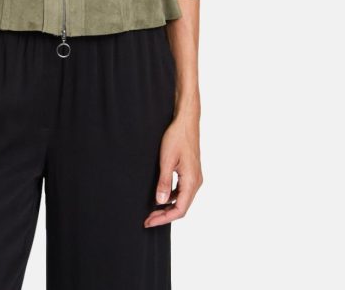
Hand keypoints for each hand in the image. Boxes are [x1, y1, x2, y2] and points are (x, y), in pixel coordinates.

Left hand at [143, 113, 202, 227]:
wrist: (186, 122)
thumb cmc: (177, 137)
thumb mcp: (166, 160)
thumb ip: (164, 182)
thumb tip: (160, 202)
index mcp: (192, 181)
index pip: (180, 210)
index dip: (164, 218)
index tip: (149, 221)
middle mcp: (196, 182)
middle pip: (182, 207)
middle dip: (164, 215)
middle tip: (148, 219)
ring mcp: (195, 177)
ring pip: (182, 200)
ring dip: (168, 207)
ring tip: (152, 211)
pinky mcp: (191, 173)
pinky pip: (183, 191)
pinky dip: (172, 197)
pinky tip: (161, 196)